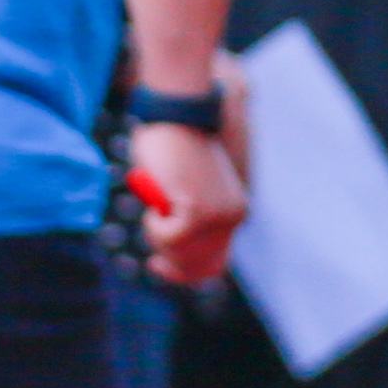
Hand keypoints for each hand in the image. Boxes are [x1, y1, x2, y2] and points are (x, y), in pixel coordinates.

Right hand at [129, 118, 245, 291]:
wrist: (177, 114)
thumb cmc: (172, 145)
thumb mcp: (184, 191)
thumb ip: (185, 219)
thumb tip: (171, 250)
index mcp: (235, 212)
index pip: (214, 264)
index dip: (185, 273)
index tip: (159, 266)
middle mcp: (234, 217)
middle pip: (194, 266)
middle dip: (167, 259)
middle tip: (152, 248)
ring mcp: (219, 215)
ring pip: (176, 252)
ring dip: (155, 234)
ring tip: (157, 205)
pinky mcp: (200, 210)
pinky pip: (166, 238)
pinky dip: (153, 224)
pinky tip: (159, 200)